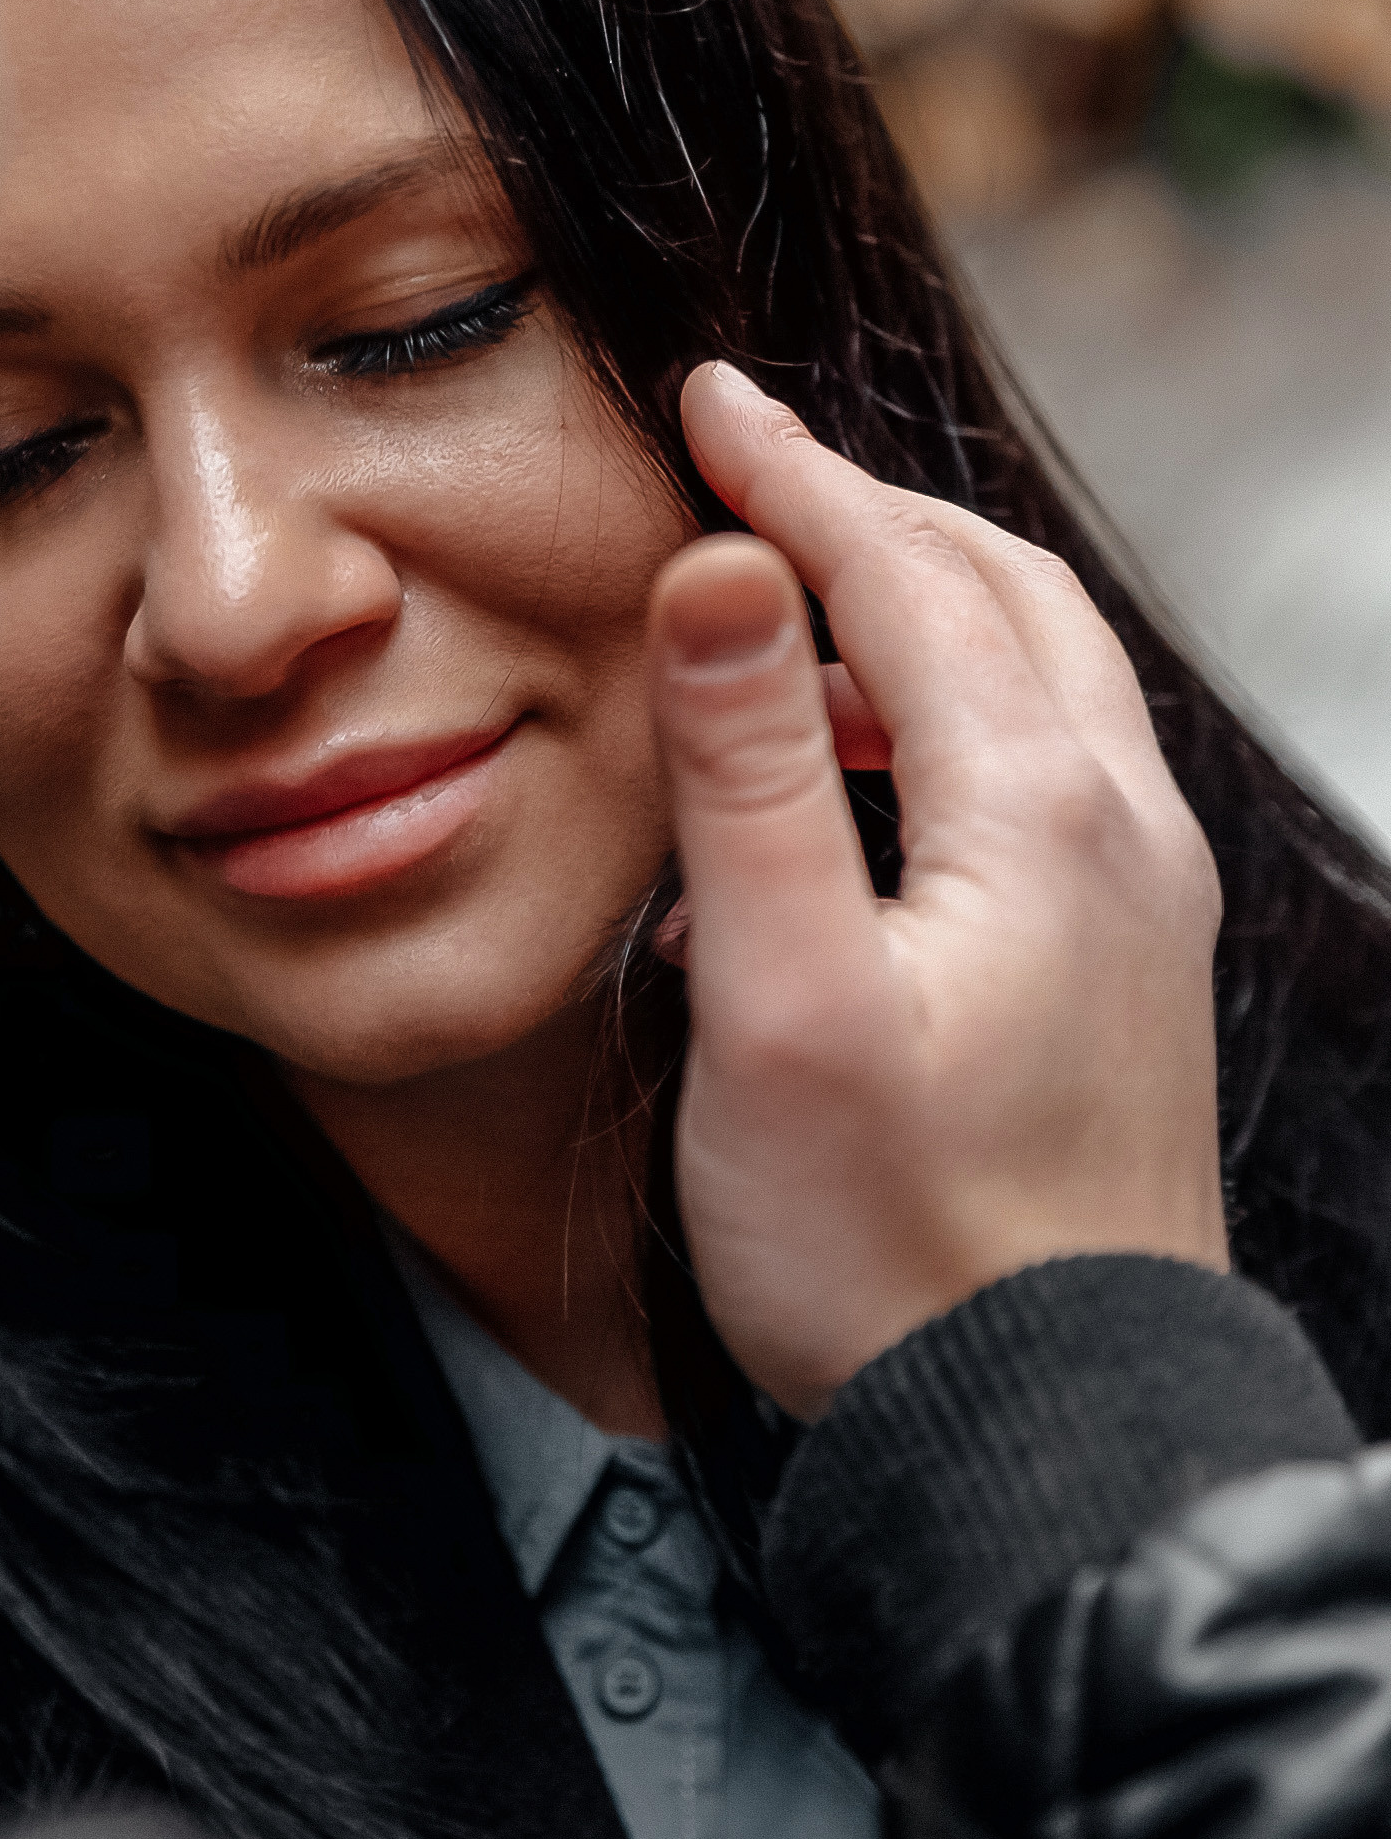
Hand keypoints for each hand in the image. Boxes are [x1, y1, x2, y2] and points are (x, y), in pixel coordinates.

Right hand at [649, 363, 1227, 1421]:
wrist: (1045, 1440)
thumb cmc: (895, 1247)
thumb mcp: (780, 1000)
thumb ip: (751, 772)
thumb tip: (727, 566)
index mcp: (1037, 811)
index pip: (905, 573)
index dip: (792, 475)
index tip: (702, 398)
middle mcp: (1117, 832)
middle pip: (998, 596)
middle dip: (868, 513)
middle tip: (748, 469)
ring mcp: (1137, 905)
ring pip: (1034, 682)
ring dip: (910, 615)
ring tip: (779, 622)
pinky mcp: (1123, 974)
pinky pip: (1041, 779)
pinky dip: (940, 726)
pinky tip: (841, 805)